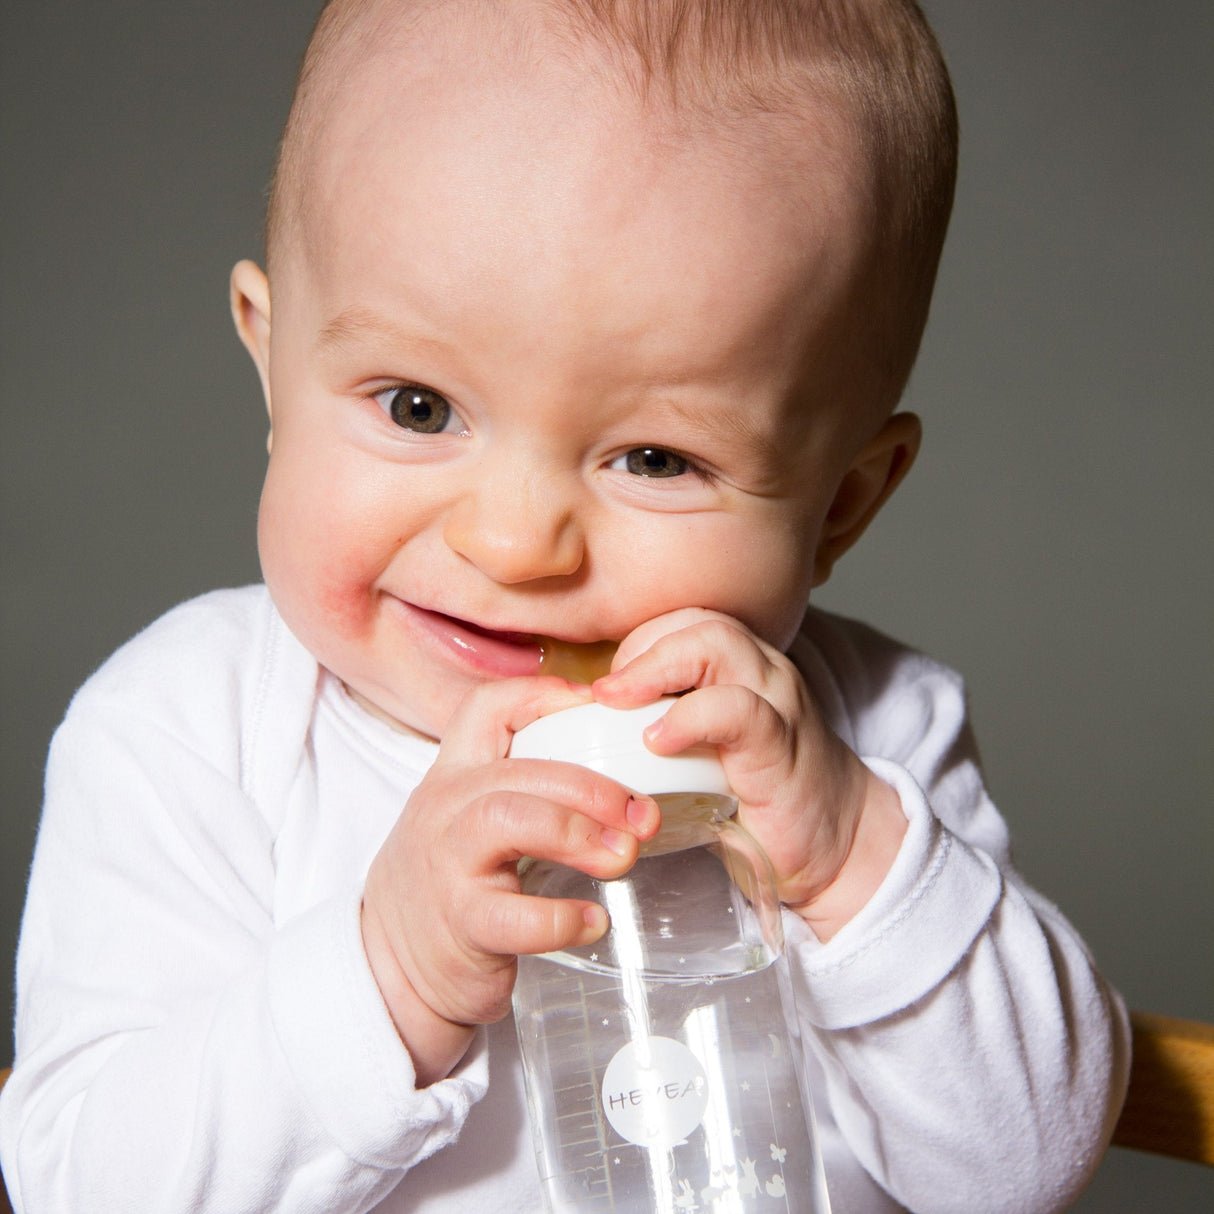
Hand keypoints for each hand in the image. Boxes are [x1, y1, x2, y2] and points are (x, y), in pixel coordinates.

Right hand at [361, 676, 659, 1084]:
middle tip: (642, 816)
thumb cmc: (449, 884)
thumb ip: (524, 789)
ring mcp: (447, 865)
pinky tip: (593, 922)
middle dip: (593, 787)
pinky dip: (562, 918)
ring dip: (577, 834)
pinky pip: (513, 915)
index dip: (547, 698)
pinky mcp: (460, 925)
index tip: (603, 716)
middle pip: (521, 769)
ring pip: (508, 819)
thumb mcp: (468, 819)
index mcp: (454, 776)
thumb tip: (618, 776)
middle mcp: (445, 809)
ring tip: (623, 857)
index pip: (488, 708)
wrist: (391, 967)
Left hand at [592, 609, 905, 939]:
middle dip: (640, 646)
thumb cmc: (757, 798)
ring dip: (655, 666)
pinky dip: (688, 717)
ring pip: (718, 644)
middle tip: (601, 693)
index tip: (605, 686)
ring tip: (616, 702)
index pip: (684, 620)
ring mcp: (777, 704)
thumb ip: (662, 724)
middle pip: (699, 620)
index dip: (638, 641)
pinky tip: (658, 740)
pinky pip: (737, 709)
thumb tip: (587, 726)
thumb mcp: (704, 751)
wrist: (835, 846)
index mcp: (742, 668)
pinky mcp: (782, 747)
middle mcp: (763, 672)